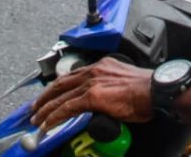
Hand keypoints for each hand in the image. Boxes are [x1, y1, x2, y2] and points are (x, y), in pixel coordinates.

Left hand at [31, 58, 153, 131]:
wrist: (156, 90)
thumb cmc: (147, 90)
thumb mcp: (123, 82)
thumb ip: (109, 88)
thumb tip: (103, 101)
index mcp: (101, 66)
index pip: (72, 76)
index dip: (58, 87)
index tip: (49, 95)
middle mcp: (94, 71)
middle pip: (61, 83)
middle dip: (44, 97)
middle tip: (34, 107)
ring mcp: (92, 83)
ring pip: (60, 96)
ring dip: (45, 108)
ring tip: (35, 118)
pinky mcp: (92, 96)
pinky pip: (67, 107)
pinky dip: (54, 116)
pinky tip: (47, 124)